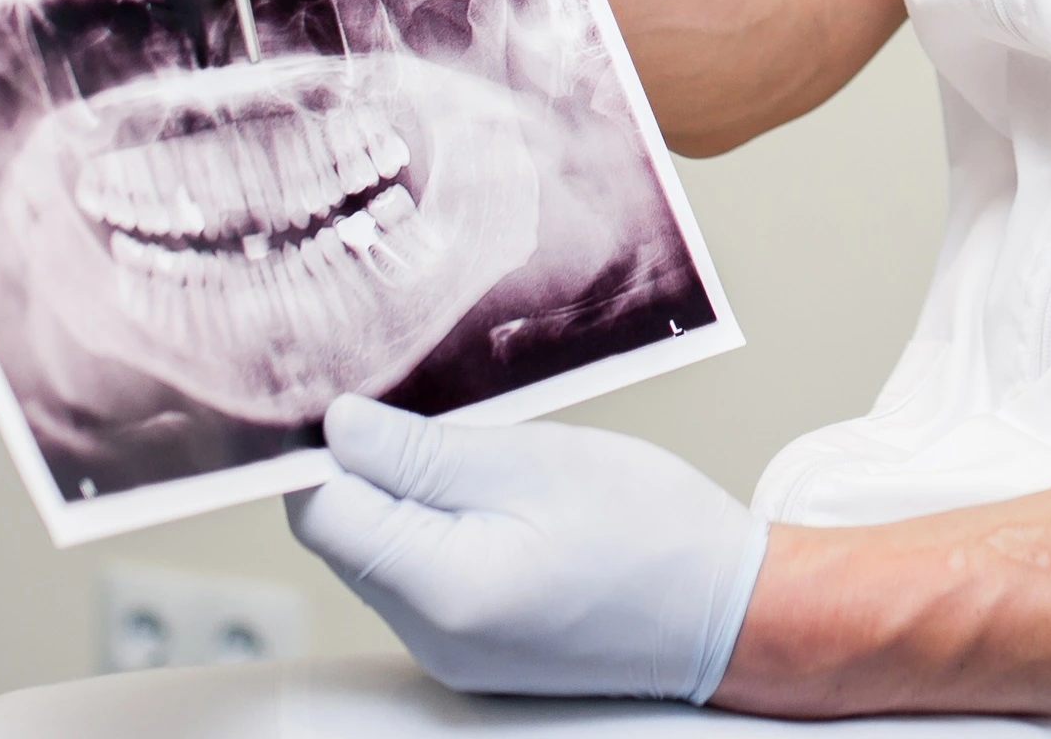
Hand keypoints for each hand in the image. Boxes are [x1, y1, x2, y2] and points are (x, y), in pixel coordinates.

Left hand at [286, 397, 769, 701]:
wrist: (729, 612)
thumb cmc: (651, 531)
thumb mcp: (532, 461)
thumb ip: (420, 449)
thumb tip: (338, 427)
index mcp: (440, 589)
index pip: (321, 511)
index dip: (331, 446)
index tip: (366, 398)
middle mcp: (431, 637)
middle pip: (346, 536)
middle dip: (373, 469)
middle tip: (437, 418)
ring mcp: (452, 652)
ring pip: (383, 556)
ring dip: (410, 499)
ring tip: (483, 464)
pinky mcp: (475, 651)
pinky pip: (423, 581)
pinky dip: (440, 533)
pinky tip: (495, 504)